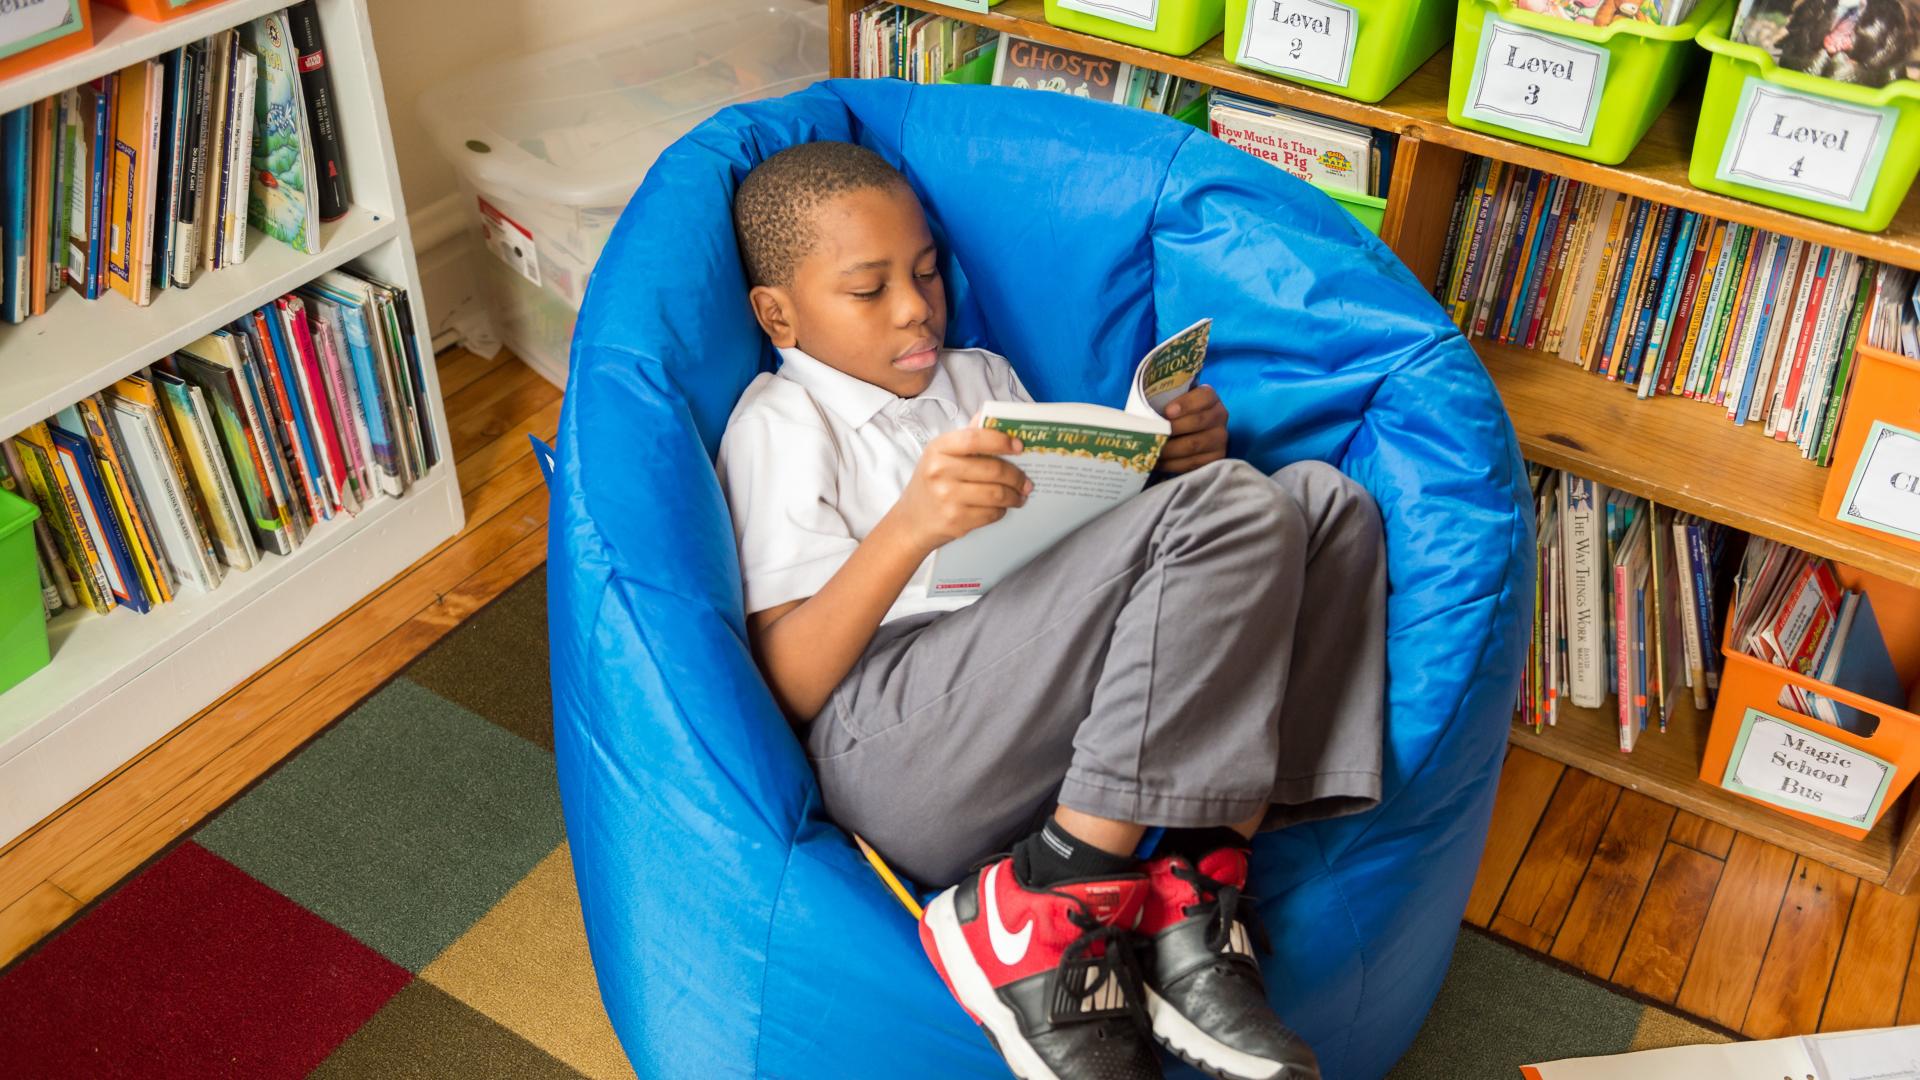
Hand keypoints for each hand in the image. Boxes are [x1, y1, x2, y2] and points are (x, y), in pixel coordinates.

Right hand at [889, 427, 1031, 550]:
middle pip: (993, 470)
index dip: (1001, 441)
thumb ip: (967, 438)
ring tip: (1019, 495)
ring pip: (997, 494)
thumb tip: (990, 416)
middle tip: (1027, 481)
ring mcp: (947, 497)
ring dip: (1014, 496)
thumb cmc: (931, 483)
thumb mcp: (940, 456)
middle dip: (1017, 476)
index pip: (975, 438)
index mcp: (938, 448)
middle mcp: (940, 471)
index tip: (1019, 446)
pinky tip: (1001, 507)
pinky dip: (1001, 511)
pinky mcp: (956, 520)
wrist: (912, 521)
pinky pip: (991, 513)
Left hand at [1158, 385, 1228, 473]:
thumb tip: (1143, 415)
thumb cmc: (1173, 414)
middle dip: (1172, 429)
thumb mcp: (1171, 401)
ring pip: (1194, 444)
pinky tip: (1159, 462)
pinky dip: (1173, 464)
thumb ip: (1163, 403)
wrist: (1186, 432)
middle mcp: (1219, 415)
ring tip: (1151, 450)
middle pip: (1197, 422)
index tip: (1167, 411)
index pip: (1203, 397)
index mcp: (1209, 397)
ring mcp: (1220, 438)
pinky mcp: (1216, 457)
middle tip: (1152, 435)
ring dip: (1169, 449)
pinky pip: (1194, 462)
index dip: (1186, 404)